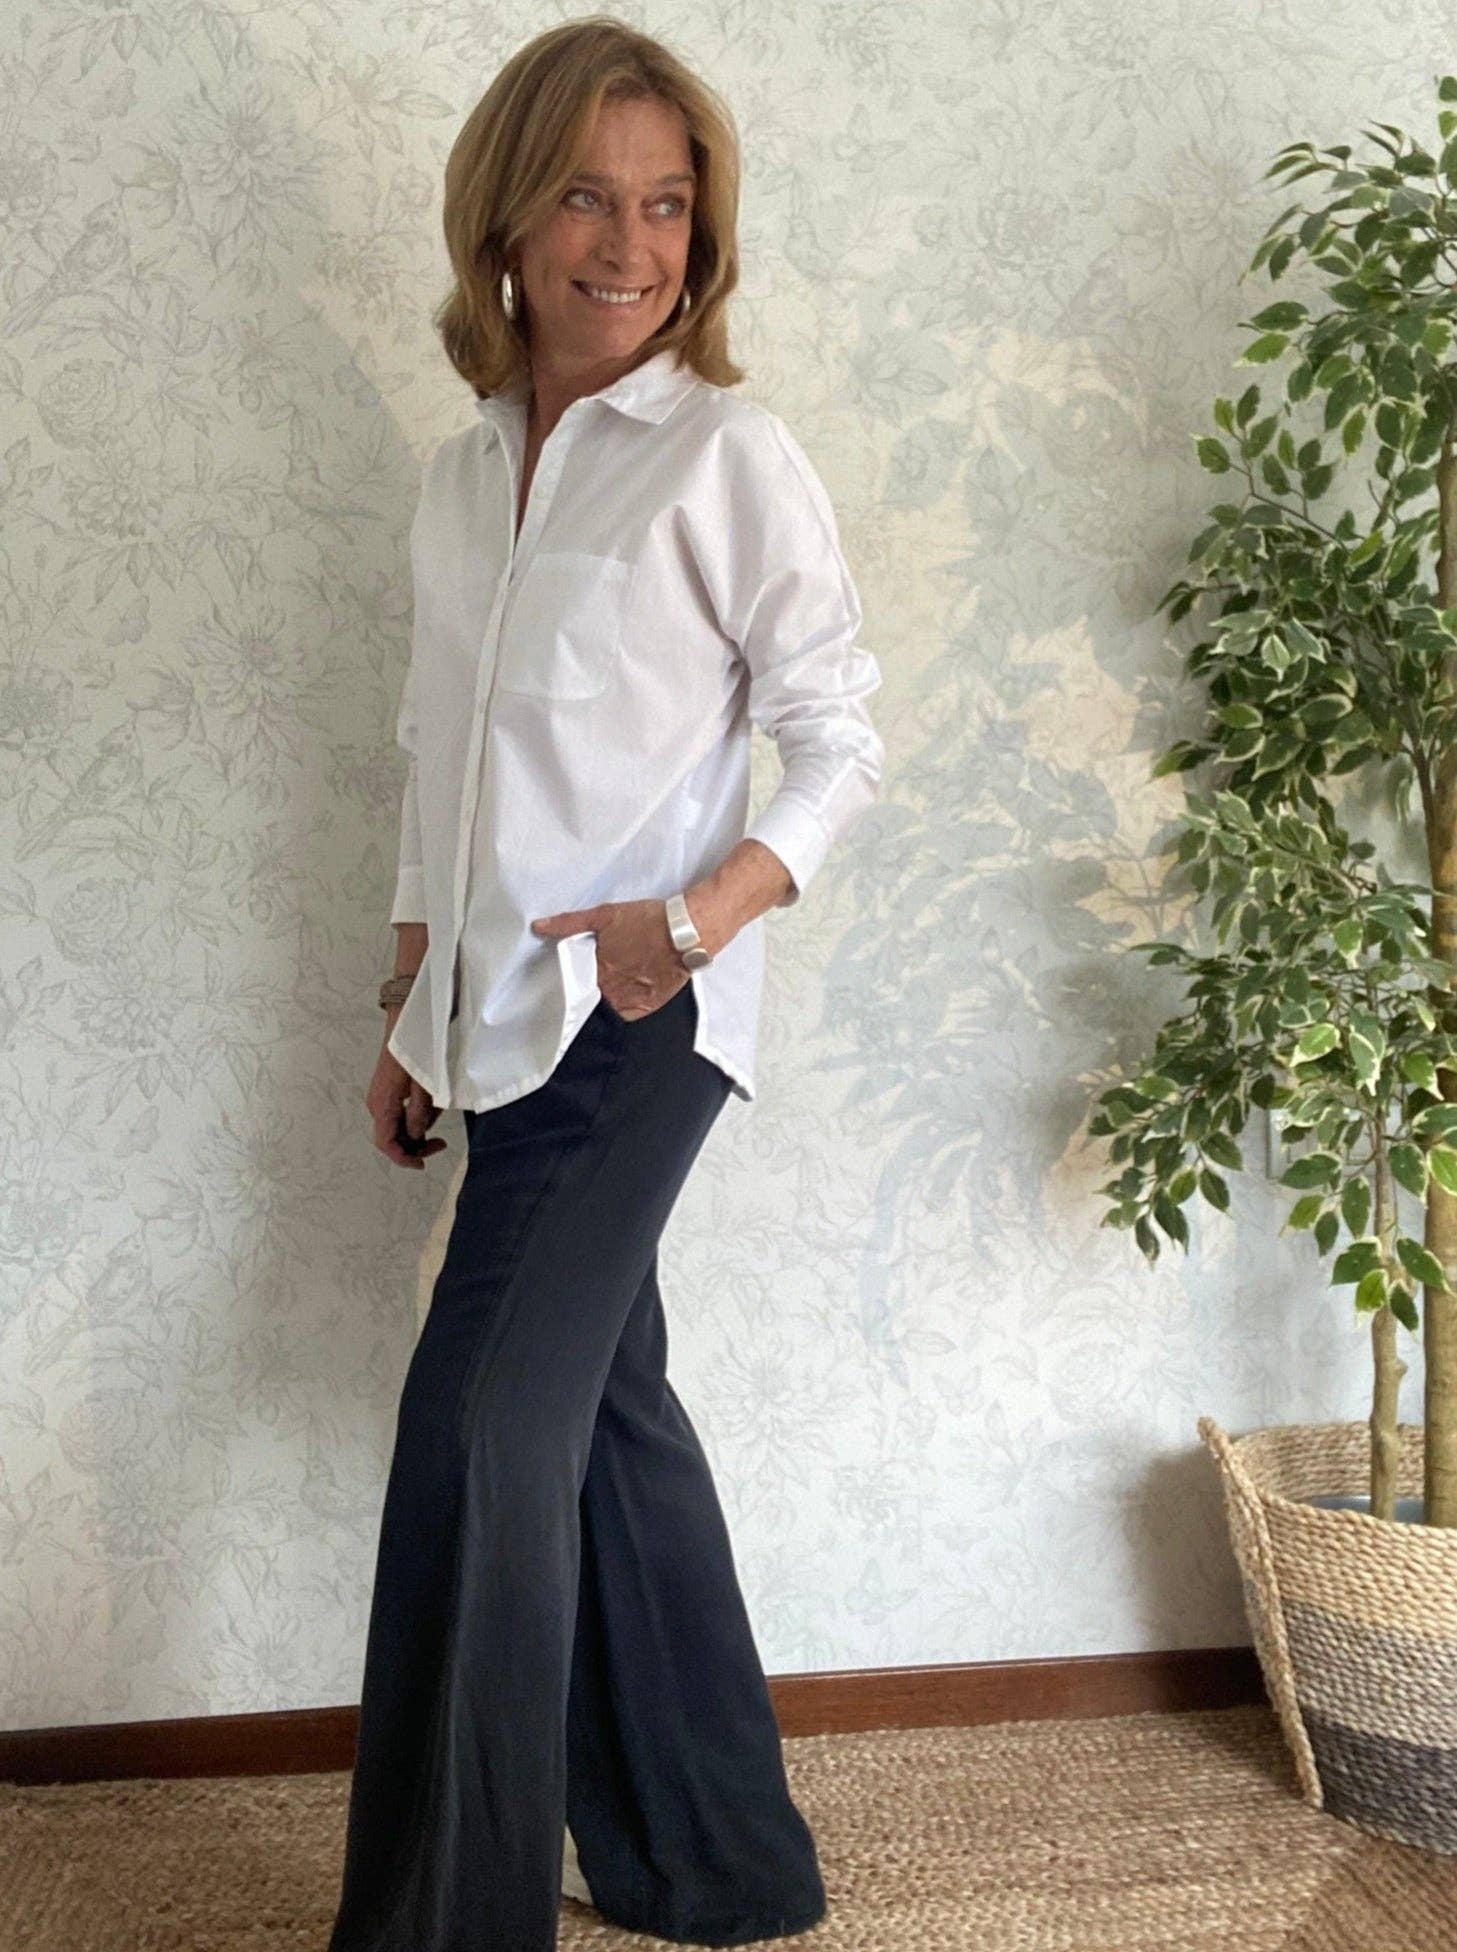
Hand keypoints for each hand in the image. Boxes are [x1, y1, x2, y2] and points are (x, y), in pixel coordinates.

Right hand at [366, 1022, 447, 1168]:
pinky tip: (431, 1105)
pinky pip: (400, 1113)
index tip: (422, 1163)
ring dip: (419, 1128)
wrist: (406, 1025)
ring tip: (438, 1113)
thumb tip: (417, 1137)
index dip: (404, 1158)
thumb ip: (420, 1114)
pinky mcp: (387, 1093)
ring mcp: (381, 1099)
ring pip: (398, 1127)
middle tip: (440, 1143)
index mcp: (383, 1105)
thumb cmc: (415, 1052)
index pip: (386, 1143)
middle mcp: (377, 1105)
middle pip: (392, 1138)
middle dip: (416, 1144)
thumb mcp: (423, 1085)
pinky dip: (417, 1115)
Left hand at [530, 897, 698, 1020]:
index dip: (575, 976)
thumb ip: (570, 923)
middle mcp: (610, 987)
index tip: (576, 972)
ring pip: (608, 1004)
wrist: (687, 932)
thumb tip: (538, 927)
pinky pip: (627, 1014)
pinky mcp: (648, 1006)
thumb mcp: (605, 914)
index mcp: (597, 966)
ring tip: (616, 983)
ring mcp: (629, 998)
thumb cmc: (648, 920)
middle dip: (592, 985)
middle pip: (592, 993)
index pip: (574, 980)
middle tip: (602, 974)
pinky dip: (624, 1006)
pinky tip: (627, 992)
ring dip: (608, 996)